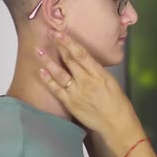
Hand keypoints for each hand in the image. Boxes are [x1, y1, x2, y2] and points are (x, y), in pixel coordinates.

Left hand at [35, 29, 144, 155]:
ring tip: (38, 50)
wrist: (117, 124)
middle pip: (69, 60)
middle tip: (48, 33)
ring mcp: (77, 93)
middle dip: (58, 45)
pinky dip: (48, 80)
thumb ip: (97, 72)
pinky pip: (57, 90)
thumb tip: (85, 62)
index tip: (60, 32)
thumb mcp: (111, 82)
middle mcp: (87, 82)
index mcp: (100, 74)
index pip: (81, 54)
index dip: (69, 42)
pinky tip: (41, 71)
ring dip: (48, 61)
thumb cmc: (118, 104)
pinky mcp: (71, 104)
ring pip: (59, 73)